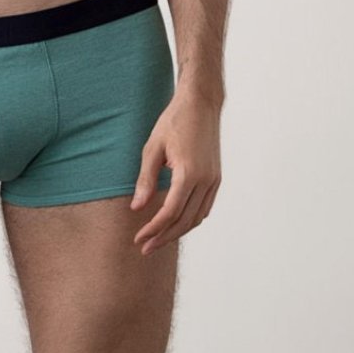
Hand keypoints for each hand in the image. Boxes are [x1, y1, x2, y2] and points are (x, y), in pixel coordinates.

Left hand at [131, 89, 221, 254]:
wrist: (201, 104)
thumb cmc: (173, 122)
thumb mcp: (153, 148)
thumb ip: (146, 180)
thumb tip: (137, 208)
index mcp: (189, 173)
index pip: (170, 212)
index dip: (153, 228)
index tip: (138, 238)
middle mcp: (205, 181)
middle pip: (185, 221)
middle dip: (164, 237)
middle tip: (145, 247)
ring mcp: (214, 180)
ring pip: (197, 218)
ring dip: (178, 231)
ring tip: (158, 239)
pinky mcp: (216, 178)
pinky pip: (204, 207)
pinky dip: (191, 219)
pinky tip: (176, 222)